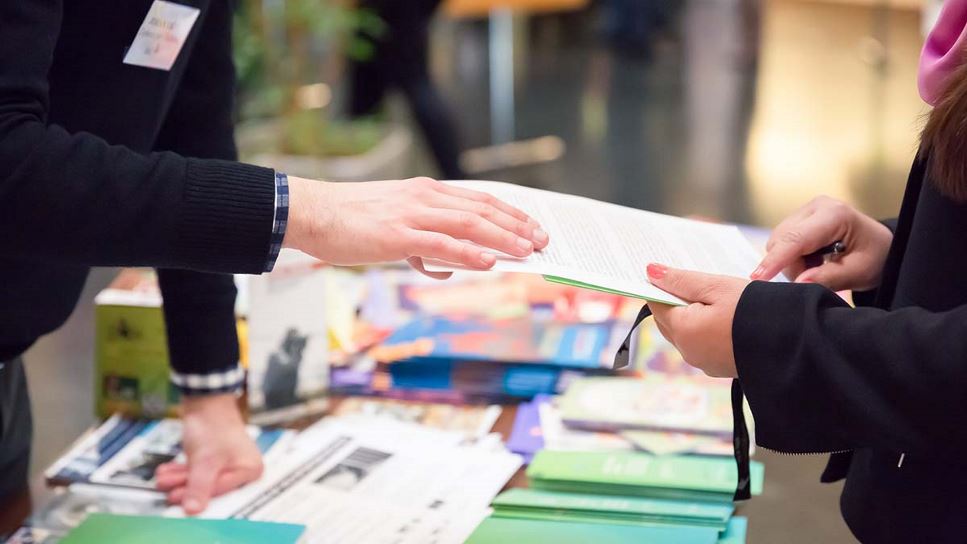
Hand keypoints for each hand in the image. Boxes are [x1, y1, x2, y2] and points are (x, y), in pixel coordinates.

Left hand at [155, 394, 262, 514]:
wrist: (205, 400)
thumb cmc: (214, 424)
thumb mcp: (206, 460)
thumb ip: (199, 486)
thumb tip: (193, 510)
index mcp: (251, 469)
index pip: (223, 491)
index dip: (199, 497)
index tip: (179, 502)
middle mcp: (242, 468)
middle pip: (211, 488)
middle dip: (185, 487)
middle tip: (168, 489)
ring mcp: (228, 463)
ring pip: (201, 480)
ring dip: (179, 479)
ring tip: (163, 478)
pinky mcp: (214, 459)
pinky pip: (197, 471)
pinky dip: (182, 471)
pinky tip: (168, 471)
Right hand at [284, 177, 548, 277]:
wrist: (312, 212)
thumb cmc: (349, 221)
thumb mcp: (393, 225)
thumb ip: (421, 243)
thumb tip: (441, 267)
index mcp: (425, 192)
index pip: (478, 199)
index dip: (509, 212)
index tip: (531, 225)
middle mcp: (425, 197)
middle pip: (482, 209)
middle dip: (516, 225)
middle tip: (542, 240)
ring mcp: (413, 214)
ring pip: (469, 224)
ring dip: (503, 238)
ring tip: (527, 251)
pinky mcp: (399, 234)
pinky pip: (441, 243)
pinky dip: (469, 252)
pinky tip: (489, 262)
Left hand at [646, 263, 747, 377]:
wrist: (795, 344)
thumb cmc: (756, 311)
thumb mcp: (717, 287)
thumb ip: (682, 280)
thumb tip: (650, 272)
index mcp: (683, 331)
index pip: (656, 304)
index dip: (661, 286)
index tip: (670, 271)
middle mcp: (689, 351)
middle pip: (668, 320)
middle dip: (676, 300)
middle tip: (692, 279)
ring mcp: (705, 363)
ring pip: (686, 333)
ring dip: (692, 314)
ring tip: (712, 294)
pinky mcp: (721, 367)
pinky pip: (703, 343)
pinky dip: (706, 328)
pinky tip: (724, 313)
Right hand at [750, 196, 891, 290]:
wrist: (881, 246)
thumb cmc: (875, 257)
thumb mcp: (859, 272)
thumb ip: (829, 278)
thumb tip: (799, 283)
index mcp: (834, 214)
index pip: (796, 238)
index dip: (775, 260)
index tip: (758, 278)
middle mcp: (816, 207)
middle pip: (781, 241)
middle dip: (791, 266)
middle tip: (817, 277)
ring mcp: (805, 211)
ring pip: (778, 243)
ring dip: (791, 263)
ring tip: (818, 267)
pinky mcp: (799, 219)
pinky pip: (781, 242)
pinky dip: (792, 257)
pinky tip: (813, 259)